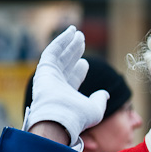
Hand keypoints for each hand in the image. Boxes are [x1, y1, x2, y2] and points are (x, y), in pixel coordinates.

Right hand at [26, 26, 108, 146]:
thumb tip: (106, 94)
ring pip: (59, 55)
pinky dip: (60, 41)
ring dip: (68, 43)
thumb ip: (100, 100)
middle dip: (74, 51)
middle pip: (66, 64)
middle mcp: (56, 85)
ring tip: (76, 32)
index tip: (85, 62)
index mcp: (66, 95)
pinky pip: (52, 51)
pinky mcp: (44, 69)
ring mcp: (49, 77)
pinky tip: (69, 32)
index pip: (73, 78)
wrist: (60, 119)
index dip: (79, 69)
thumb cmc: (77, 117)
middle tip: (81, 39)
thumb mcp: (95, 109)